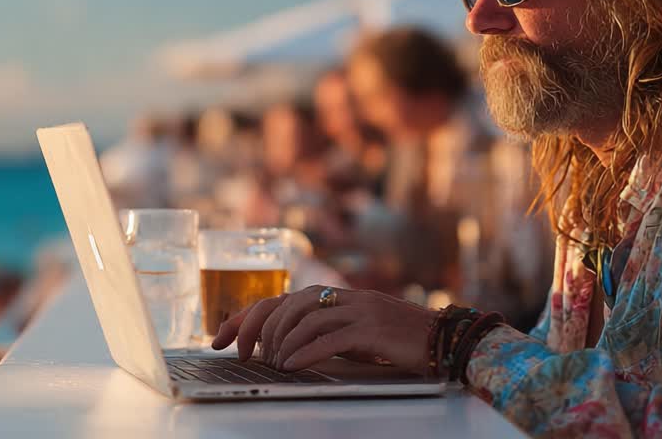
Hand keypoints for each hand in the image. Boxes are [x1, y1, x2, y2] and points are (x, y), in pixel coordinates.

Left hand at [210, 285, 436, 374]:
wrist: (443, 338)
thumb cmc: (397, 340)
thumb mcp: (353, 331)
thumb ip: (323, 331)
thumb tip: (281, 349)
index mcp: (334, 294)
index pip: (278, 299)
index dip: (243, 317)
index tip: (218, 338)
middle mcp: (342, 296)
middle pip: (285, 304)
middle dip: (255, 329)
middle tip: (241, 355)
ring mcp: (358, 309)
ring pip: (304, 319)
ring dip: (280, 344)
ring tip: (270, 364)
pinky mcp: (372, 329)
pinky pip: (329, 338)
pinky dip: (305, 353)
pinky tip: (290, 367)